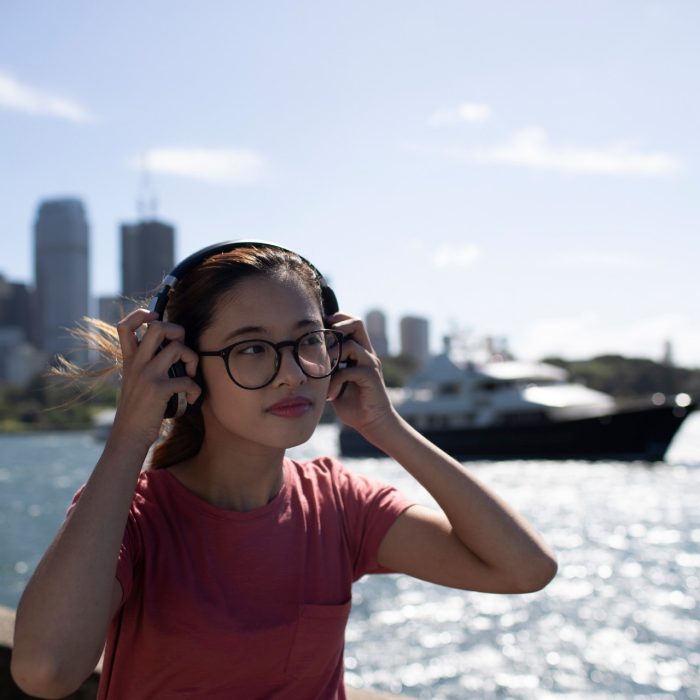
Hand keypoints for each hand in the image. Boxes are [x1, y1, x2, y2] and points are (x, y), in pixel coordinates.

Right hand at [110, 309, 200, 449]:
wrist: (129, 436)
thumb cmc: (138, 409)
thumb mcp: (134, 381)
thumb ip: (146, 364)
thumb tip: (172, 349)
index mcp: (130, 360)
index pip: (124, 326)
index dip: (141, 314)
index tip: (154, 318)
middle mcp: (137, 363)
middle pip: (158, 327)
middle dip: (178, 331)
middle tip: (182, 349)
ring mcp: (148, 375)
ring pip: (179, 348)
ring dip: (193, 361)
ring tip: (190, 377)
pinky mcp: (159, 389)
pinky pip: (188, 380)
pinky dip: (195, 390)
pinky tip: (190, 399)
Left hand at [326, 313, 397, 439]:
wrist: (373, 423)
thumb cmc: (351, 402)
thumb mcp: (335, 381)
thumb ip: (327, 368)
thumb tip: (304, 359)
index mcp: (359, 352)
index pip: (351, 324)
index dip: (335, 320)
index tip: (318, 330)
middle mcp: (367, 354)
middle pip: (357, 323)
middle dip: (337, 327)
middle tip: (321, 344)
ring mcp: (370, 364)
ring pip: (351, 345)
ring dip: (331, 357)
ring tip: (322, 372)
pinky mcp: (371, 377)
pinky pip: (349, 370)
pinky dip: (335, 381)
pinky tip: (330, 394)